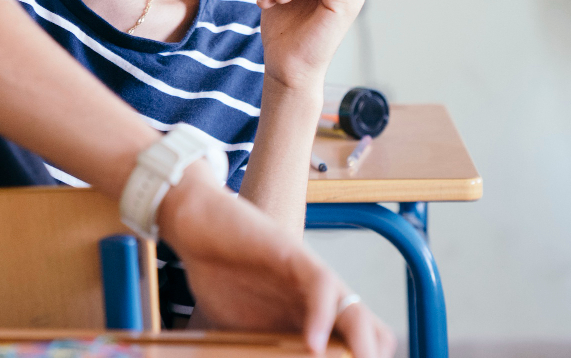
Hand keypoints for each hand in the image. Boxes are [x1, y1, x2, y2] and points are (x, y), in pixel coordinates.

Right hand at [158, 163, 395, 356]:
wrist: (197, 225)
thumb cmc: (217, 275)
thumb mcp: (240, 331)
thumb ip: (261, 354)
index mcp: (312, 319)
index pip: (358, 345)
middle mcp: (321, 300)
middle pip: (373, 334)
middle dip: (367, 357)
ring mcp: (312, 277)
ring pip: (358, 314)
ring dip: (363, 347)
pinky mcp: (294, 256)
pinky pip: (323, 288)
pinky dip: (322, 319)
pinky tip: (311, 345)